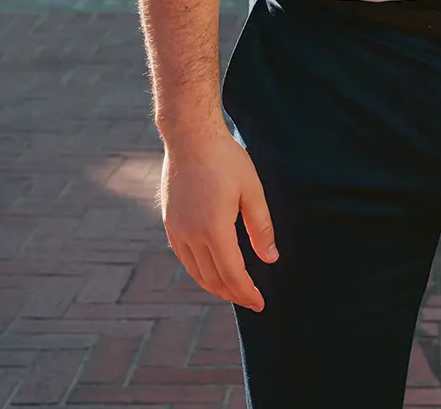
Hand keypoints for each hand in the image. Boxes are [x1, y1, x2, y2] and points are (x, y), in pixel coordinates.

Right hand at [160, 127, 276, 311]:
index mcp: (214, 229)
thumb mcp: (252, 190)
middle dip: (233, 293)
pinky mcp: (170, 223)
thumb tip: (270, 259)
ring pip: (196, 272)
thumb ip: (261, 227)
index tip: (260, 303)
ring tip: (234, 290)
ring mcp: (177, 230)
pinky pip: (185, 258)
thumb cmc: (226, 159)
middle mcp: (191, 235)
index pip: (232, 275)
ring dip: (215, 285)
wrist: (190, 137)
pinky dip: (200, 270)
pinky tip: (212, 269)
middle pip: (213, 279)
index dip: (247, 293)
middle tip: (251, 299)